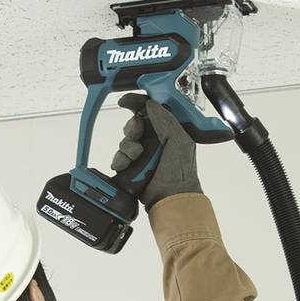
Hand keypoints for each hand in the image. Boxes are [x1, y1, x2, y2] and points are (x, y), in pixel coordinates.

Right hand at [111, 93, 202, 208]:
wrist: (171, 198)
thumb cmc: (181, 173)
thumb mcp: (178, 140)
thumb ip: (165, 119)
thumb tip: (150, 104)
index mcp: (167, 131)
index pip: (149, 110)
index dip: (136, 103)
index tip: (125, 102)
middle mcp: (154, 141)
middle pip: (133, 124)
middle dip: (132, 128)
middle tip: (137, 135)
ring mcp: (142, 156)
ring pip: (124, 141)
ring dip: (127, 147)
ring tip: (136, 156)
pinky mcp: (131, 169)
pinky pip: (118, 158)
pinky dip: (120, 160)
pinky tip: (127, 165)